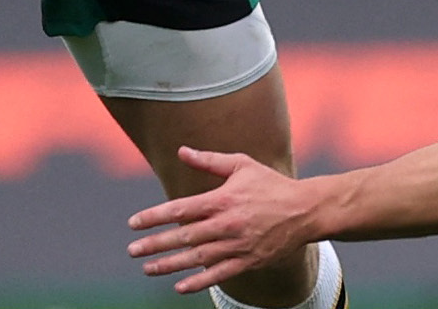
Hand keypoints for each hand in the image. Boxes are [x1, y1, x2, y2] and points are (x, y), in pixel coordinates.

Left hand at [127, 148, 311, 294]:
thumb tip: (182, 151)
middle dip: (155, 244)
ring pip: (197, 259)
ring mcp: (237, 245)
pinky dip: (198, 282)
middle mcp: (227, 224)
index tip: (134, 223)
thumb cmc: (271, 184)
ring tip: (147, 269)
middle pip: (184, 237)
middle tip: (132, 250)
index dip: (154, 216)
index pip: (180, 209)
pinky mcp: (248, 261)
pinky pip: (219, 274)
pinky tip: (179, 286)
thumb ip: (209, 161)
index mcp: (223, 199)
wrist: (305, 210)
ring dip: (170, 265)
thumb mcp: (242, 165)